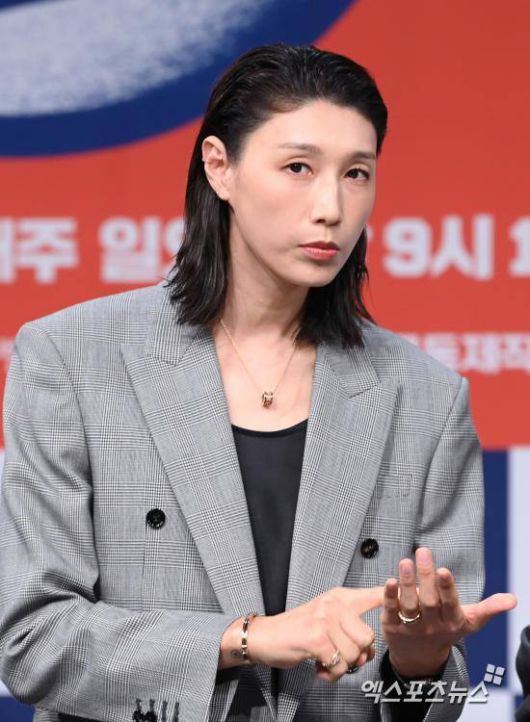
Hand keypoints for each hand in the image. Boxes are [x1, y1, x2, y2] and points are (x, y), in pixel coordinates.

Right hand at [248, 586, 383, 681]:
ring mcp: (325, 618)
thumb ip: (351, 630)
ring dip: (342, 667)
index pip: (375, 594)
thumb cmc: (299, 631)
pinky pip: (340, 665)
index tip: (415, 593)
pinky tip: (318, 667)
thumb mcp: (327, 620)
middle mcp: (334, 603)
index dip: (395, 596)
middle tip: (340, 658)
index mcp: (340, 597)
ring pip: (355, 654)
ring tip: (326, 661)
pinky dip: (330, 674)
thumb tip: (370, 652)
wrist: (266, 636)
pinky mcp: (316, 637)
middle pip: (369, 637)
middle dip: (358, 656)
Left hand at [381, 547, 517, 677]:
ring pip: (409, 605)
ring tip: (405, 562)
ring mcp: (411, 627)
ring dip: (407, 583)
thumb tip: (513, 599)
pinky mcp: (392, 626)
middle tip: (423, 551)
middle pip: (429, 601)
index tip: (443, 570)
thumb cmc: (447, 629)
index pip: (449, 604)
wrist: (419, 658)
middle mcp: (432, 625)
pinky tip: (389, 581)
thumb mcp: (469, 622)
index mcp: (452, 622)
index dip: (446, 588)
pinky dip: (389, 596)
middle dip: (426, 575)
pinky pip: (391, 610)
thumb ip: (489, 609)